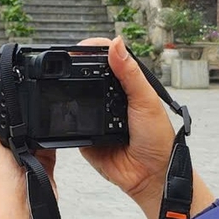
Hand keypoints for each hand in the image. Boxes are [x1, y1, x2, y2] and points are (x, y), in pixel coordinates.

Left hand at [0, 74, 51, 218]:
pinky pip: (49, 146)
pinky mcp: (40, 166)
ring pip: (31, 133)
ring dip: (35, 128)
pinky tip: (50, 136)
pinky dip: (51, 141)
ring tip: (33, 130)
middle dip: (19, 114)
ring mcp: (20, 160)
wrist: (21, 212)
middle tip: (24, 105)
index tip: (2, 84)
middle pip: (11, 122)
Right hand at [79, 38, 204, 218]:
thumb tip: (116, 43)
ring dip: (69, 91)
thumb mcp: (145, 100)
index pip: (107, 59)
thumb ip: (130, 73)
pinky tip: (64, 110)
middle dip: (73, 68)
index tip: (80, 48)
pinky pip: (69, 123)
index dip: (92, 50)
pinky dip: (66, 118)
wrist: (149, 175)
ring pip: (75, 97)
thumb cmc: (157, 139)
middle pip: (86, 75)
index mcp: (126, 86)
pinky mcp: (83, 135)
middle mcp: (109, 98)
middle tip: (63, 62)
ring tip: (60, 82)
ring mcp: (95, 116)